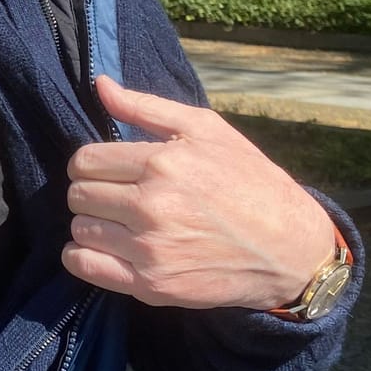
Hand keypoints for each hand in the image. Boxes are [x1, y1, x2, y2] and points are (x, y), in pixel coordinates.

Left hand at [62, 76, 336, 310]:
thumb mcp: (207, 131)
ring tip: (122, 223)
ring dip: (94, 224)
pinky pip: (83, 265)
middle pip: (78, 195)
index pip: (84, 161)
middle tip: (120, 197)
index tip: (110, 172)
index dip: (92, 165)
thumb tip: (100, 84)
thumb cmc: (250, 182)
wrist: (293, 249)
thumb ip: (146, 107)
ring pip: (80, 229)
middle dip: (93, 193)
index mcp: (163, 163)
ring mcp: (151, 250)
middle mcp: (153, 206)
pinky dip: (84, 256)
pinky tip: (108, 249)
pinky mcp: (152, 286)